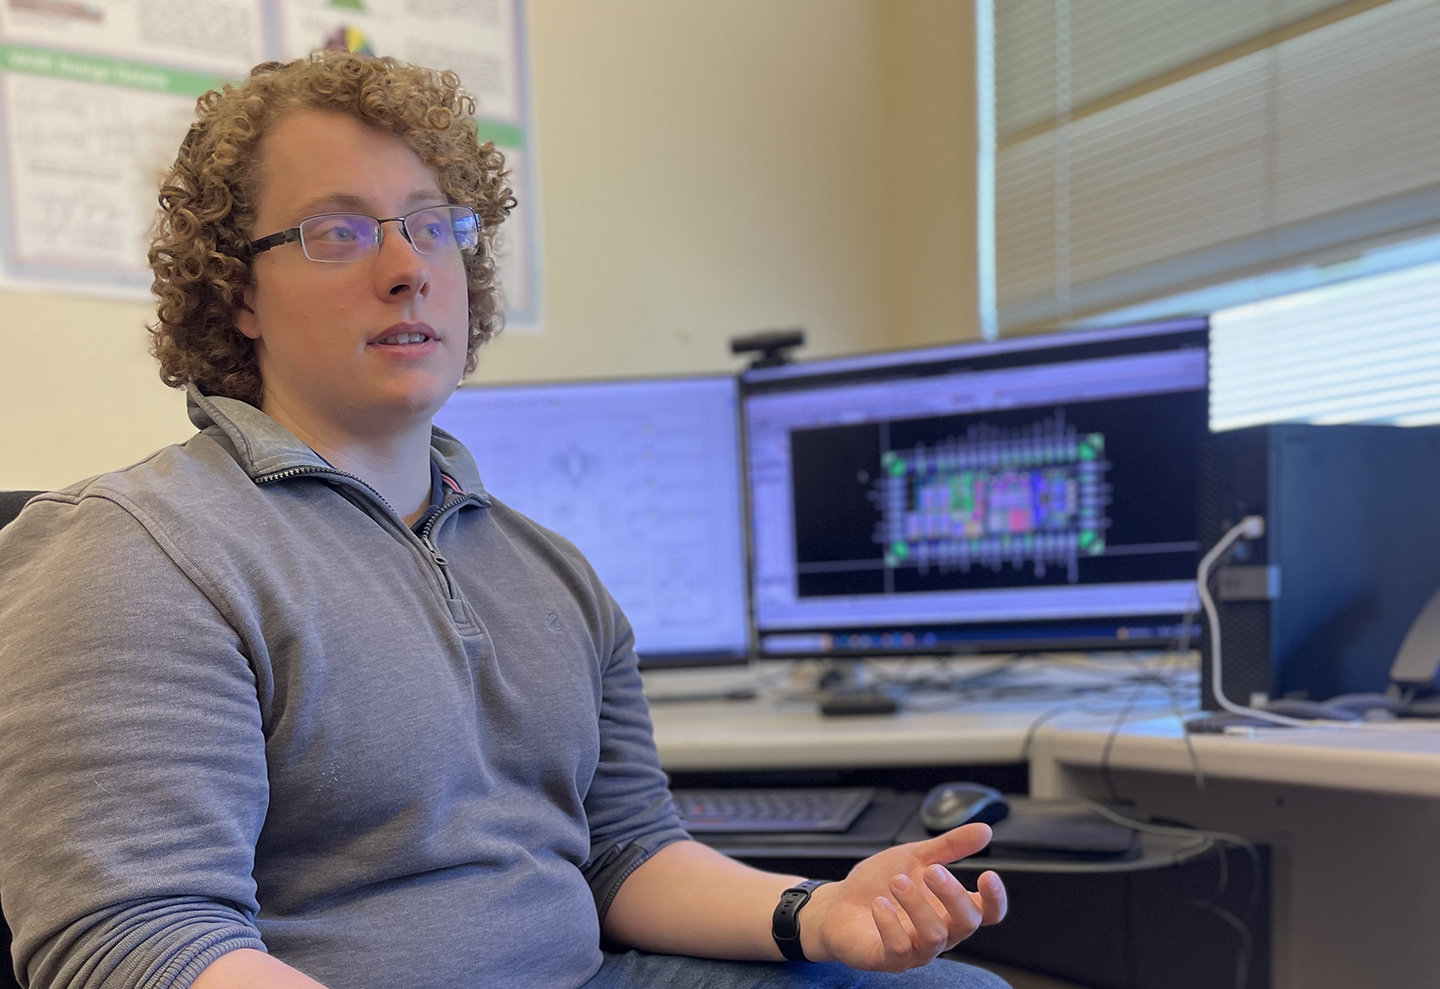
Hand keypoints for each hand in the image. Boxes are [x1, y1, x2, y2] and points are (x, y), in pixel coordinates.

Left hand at [798, 823, 1006, 970]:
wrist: (837, 905)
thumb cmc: (880, 884)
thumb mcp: (914, 856)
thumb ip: (949, 846)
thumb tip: (985, 830)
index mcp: (950, 908)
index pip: (987, 913)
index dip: (995, 899)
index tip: (987, 874)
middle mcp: (939, 932)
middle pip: (967, 923)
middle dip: (953, 895)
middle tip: (931, 871)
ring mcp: (915, 949)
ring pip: (934, 937)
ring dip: (918, 905)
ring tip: (897, 881)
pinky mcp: (889, 959)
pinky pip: (899, 949)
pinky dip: (890, 924)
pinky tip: (879, 904)